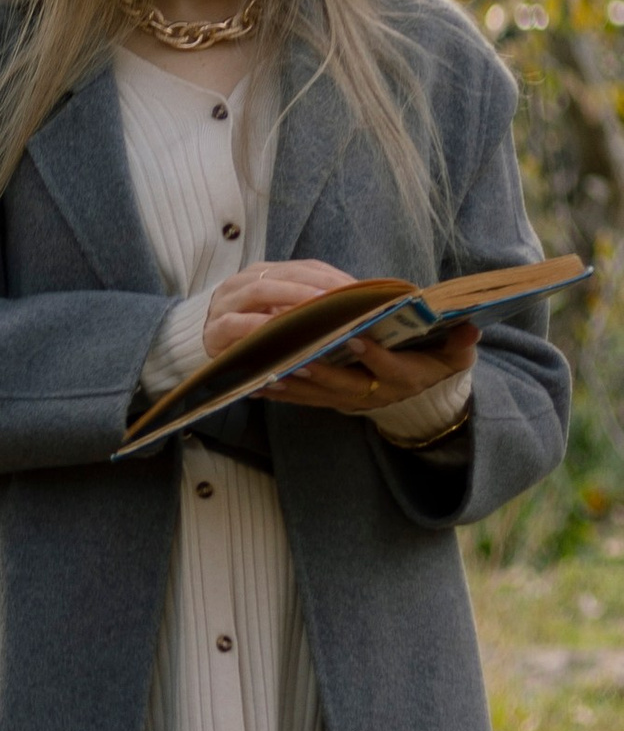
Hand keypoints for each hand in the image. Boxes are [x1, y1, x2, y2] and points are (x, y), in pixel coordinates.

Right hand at [198, 260, 356, 357]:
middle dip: (317, 284)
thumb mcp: (275, 312)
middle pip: (286, 274)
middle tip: (346, 298)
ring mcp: (227, 303)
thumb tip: (349, 308)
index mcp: (262, 273)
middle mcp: (243, 281)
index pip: (304, 267)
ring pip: (261, 290)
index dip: (331, 276)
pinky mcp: (215, 329)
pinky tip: (281, 332)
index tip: (359, 290)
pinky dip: (260, 326)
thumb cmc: (247, 330)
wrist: (196, 344)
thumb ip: (302, 306)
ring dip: (292, 297)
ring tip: (319, 309)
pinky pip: (238, 323)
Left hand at [277, 320, 477, 417]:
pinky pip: (304, 400)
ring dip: (293, 384)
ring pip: (318, 394)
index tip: (357, 338)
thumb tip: (472, 328)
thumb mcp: (456, 356)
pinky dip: (282, 393)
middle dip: (321, 372)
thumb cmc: (438, 366)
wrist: (423, 398)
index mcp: (405, 376)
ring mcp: (350, 399)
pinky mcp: (332, 402)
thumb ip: (461, 344)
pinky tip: (257, 383)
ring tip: (266, 372)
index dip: (375, 355)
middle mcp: (374, 392)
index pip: (390, 368)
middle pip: (345, 384)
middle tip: (297, 358)